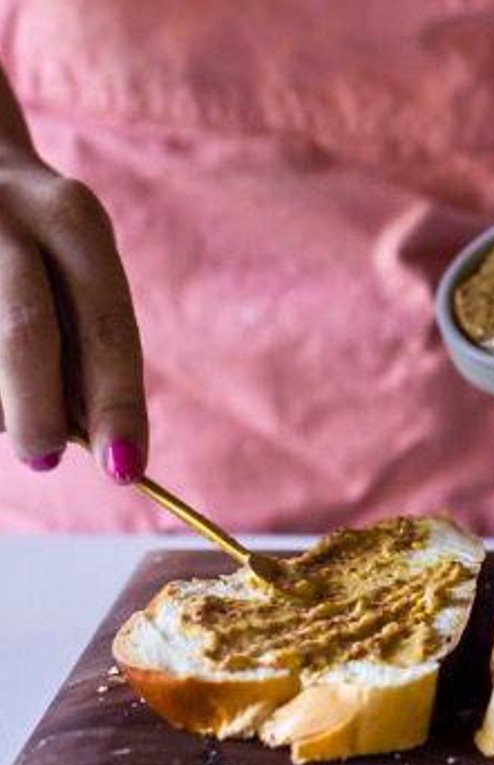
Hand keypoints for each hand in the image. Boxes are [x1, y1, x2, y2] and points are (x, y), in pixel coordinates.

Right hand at [0, 76, 144, 480]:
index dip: (119, 402)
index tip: (127, 469)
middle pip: (25, 329)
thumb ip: (84, 339)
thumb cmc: (27, 237)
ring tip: (11, 415)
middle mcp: (12, 211)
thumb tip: (89, 435)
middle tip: (45, 459)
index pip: (109, 326)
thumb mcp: (69, 263)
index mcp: (76, 221)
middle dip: (36, 408)